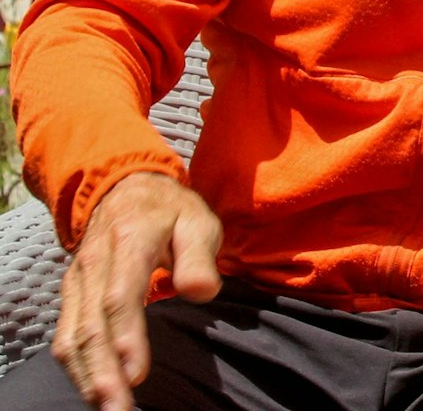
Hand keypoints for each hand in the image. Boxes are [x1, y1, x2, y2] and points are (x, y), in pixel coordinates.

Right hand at [52, 172, 222, 409]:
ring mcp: (78, 281)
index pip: (121, 296)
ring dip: (87, 376)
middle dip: (103, 372)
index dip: (126, 337)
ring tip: (108, 408)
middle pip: (91, 326)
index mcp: (129, 242)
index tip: (136, 374)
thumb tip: (202, 293)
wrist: (125, 188)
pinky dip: (76, 367)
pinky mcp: (72, 294)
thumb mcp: (199, 220)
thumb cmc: (171, 211)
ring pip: (72, 335)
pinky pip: (65, 335)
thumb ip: (200, 256)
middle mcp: (95, 264)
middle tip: (119, 409)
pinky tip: (94, 390)